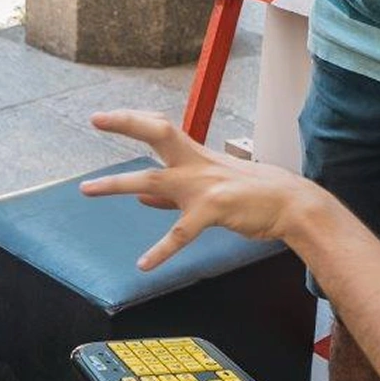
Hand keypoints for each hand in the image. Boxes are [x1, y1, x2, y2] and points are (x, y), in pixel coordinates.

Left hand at [80, 111, 315, 269]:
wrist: (291, 204)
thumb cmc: (254, 195)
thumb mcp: (212, 186)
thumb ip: (171, 194)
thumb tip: (142, 198)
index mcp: (196, 156)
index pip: (161, 128)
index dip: (133, 119)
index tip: (105, 116)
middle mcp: (196, 164)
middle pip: (157, 134)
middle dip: (126, 123)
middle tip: (95, 118)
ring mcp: (203, 186)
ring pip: (153, 180)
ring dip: (116, 184)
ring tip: (88, 188)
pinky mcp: (213, 210)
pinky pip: (181, 233)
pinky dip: (161, 251)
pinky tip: (144, 264)